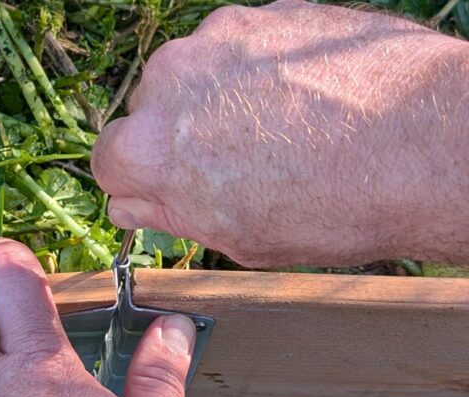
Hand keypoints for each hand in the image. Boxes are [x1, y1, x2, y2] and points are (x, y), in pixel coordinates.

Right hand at [92, 0, 468, 266]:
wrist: (426, 145)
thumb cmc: (336, 205)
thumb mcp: (235, 236)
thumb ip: (168, 213)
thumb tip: (132, 202)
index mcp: (148, 147)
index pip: (109, 159)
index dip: (141, 177)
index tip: (170, 184)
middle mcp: (169, 81)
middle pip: (151, 110)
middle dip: (181, 133)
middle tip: (237, 162)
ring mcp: (217, 39)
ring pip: (195, 73)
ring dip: (220, 97)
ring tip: (279, 129)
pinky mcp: (264, 12)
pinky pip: (240, 47)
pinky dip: (258, 69)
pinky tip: (303, 100)